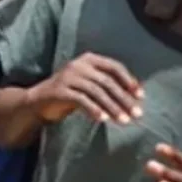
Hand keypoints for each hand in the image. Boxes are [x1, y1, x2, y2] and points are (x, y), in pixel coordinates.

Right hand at [26, 52, 142, 124]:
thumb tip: (136, 96)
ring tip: (123, 121)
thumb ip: (108, 85)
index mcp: (88, 59)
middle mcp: (78, 64)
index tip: (141, 97)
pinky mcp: (60, 90)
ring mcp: (68, 76)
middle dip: (124, 99)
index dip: (129, 81)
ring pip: (96, 91)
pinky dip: (94, 110)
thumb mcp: (90, 84)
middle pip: (107, 81)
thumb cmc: (71, 92)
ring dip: (112, 107)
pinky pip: (81, 100)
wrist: (40, 100)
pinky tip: (103, 119)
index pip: (114, 66)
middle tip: (137, 115)